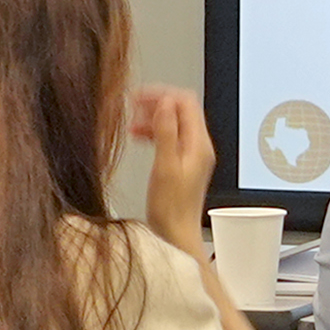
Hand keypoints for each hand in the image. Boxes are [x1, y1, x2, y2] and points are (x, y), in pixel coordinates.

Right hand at [129, 85, 216, 251]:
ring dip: (152, 118)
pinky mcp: (182, 163)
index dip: (161, 94)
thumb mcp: (164, 166)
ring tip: (132, 123)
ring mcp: (191, 154)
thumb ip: (165, 132)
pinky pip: (169, 136)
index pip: (185, 102)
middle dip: (155, 104)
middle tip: (132, 108)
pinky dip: (153, 132)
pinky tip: (138, 137)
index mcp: (198, 144)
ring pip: (173, 122)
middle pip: (180, 109)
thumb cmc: (170, 208)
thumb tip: (164, 104)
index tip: (138, 98)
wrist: (176, 234)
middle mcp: (198, 146)